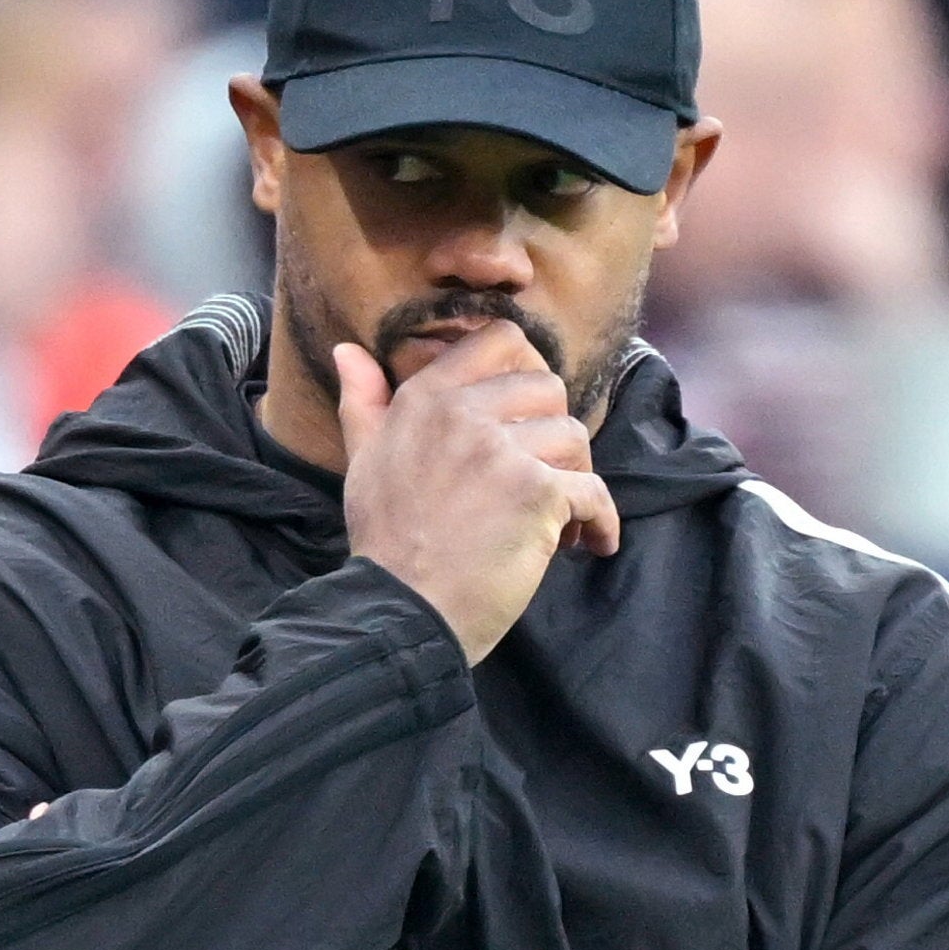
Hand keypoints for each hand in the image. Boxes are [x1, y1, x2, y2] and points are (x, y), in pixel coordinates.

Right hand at [337, 321, 618, 662]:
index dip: (527, 368)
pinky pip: (595, 492)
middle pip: (548, 388)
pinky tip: (591, 544)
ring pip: (576, 437)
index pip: (500, 339)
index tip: (529, 410)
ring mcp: (504, 452)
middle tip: (544, 474)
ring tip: (561, 519)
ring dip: (576, 478)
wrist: (402, 610)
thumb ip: (363, 401)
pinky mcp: (538, 494)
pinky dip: (601, 523)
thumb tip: (346, 349)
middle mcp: (465, 414)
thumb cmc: (384, 541)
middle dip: (554, 433)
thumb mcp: (363, 461)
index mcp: (427, 399)